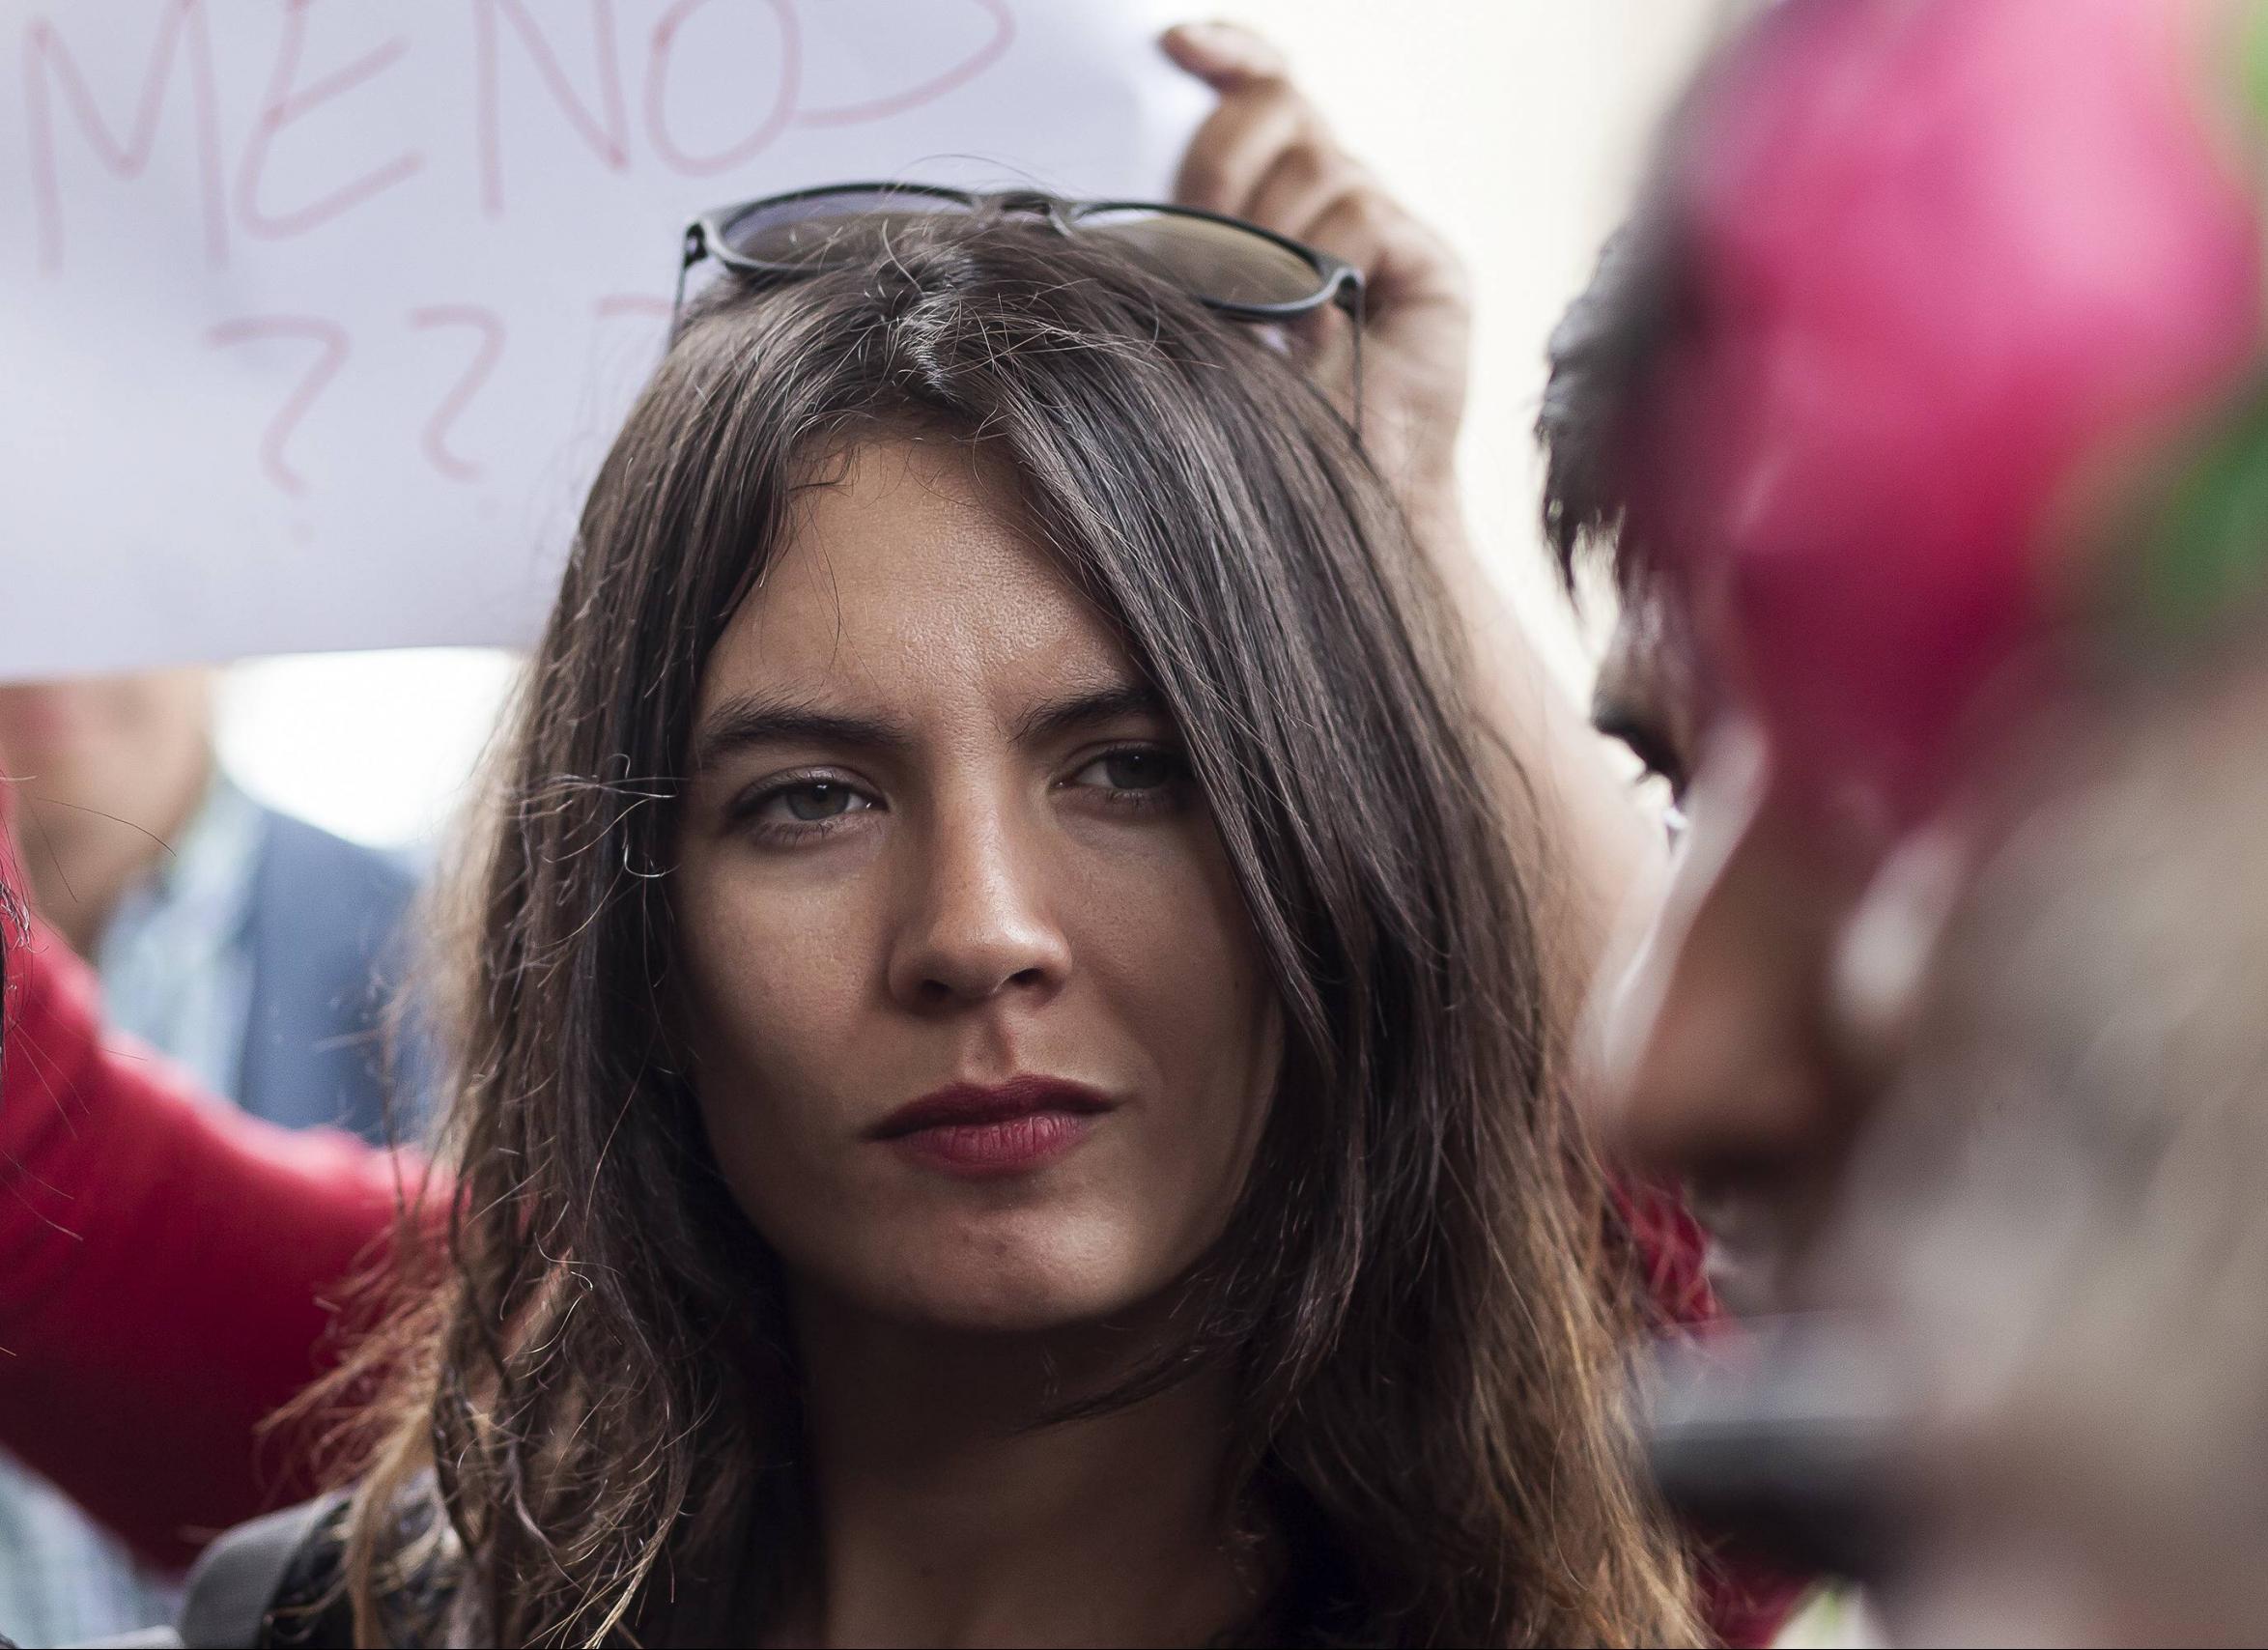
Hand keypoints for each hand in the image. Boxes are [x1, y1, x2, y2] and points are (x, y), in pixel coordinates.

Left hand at [1163, 21, 1471, 493]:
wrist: (1329, 507)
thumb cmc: (1248, 427)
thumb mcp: (1191, 316)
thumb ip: (1172, 247)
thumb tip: (1099, 199)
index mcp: (1277, 202)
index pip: (1264, 89)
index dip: (1228, 54)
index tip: (1173, 47)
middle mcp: (1338, 201)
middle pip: (1282, 105)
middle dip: (1222, 156)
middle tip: (1198, 228)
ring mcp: (1389, 228)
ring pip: (1318, 162)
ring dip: (1267, 236)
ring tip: (1262, 316)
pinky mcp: (1432, 262)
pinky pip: (1362, 212)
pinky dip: (1324, 262)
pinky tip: (1318, 324)